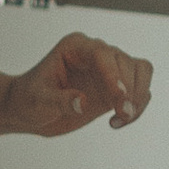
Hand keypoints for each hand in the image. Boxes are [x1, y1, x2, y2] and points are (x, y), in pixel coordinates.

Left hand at [2, 32, 152, 136]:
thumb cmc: (27, 99)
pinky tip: (117, 122)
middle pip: (127, 62)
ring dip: (138, 97)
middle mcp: (95, 53)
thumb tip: (82, 103)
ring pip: (140, 72)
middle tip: (123, 116)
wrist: (28, 110)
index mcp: (75, 47)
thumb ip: (59, 101)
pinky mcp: (114, 87)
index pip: (103, 55)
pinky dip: (137, 107)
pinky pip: (139, 90)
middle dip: (129, 90)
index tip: (121, 100)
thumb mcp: (37, 101)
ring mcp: (107, 69)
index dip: (115, 76)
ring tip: (123, 118)